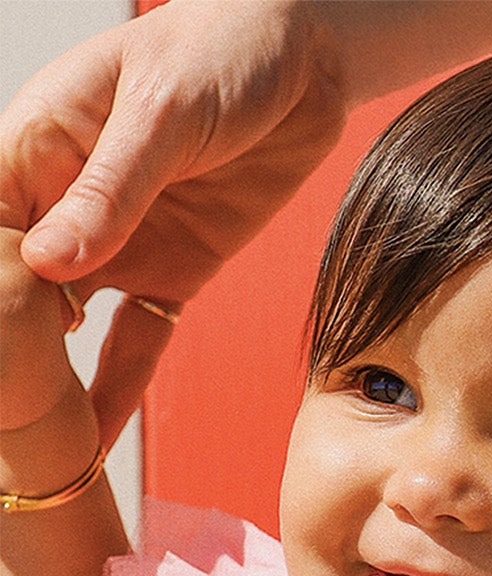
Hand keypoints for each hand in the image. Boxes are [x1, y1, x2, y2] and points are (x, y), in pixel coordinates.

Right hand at [0, 0, 348, 443]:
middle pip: (15, 289)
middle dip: (5, 349)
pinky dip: (118, 391)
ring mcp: (116, 245)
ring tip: (30, 447)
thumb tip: (49, 262)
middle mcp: (64, 205)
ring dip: (49, 383)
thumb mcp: (161, 113)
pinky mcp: (171, 274)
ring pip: (66, 326)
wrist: (300, 59)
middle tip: (0, 419)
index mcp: (37, 148)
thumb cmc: (218, 51)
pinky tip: (92, 443)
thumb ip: (110, 188)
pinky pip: (137, 342)